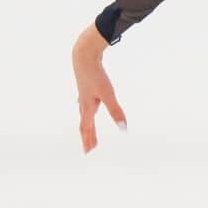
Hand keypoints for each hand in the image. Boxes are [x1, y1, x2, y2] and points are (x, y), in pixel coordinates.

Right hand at [72, 26, 126, 152]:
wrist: (83, 55)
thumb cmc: (95, 75)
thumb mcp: (108, 94)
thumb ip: (116, 111)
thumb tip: (123, 128)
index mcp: (88, 108)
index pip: (88, 129)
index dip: (88, 141)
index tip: (88, 152)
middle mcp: (83, 103)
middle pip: (85, 124)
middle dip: (87, 137)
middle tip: (89, 149)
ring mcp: (83, 96)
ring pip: (84, 115)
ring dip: (86, 126)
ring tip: (88, 132)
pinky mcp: (85, 88)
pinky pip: (84, 104)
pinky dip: (86, 111)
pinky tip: (85, 106)